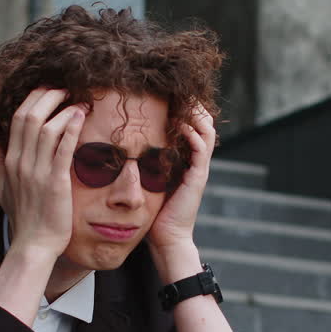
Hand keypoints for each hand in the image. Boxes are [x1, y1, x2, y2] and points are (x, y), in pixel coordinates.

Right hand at [0, 88, 86, 259]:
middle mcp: (20, 162)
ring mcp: (36, 172)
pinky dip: (71, 129)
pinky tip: (80, 117)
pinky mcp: (55, 182)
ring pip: (46, 128)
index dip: (33, 99)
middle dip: (48, 96)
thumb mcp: (2, 188)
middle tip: (65, 88)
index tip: (49, 90)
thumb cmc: (23, 217)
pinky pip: (62, 149)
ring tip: (79, 102)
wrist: (33, 244)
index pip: (17, 119)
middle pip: (30, 116)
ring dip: (64, 110)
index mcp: (9, 161)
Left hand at [147, 103, 215, 256]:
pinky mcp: (198, 177)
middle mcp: (196, 161)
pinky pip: (201, 148)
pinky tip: (180, 126)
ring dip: (196, 115)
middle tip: (178, 93)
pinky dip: (193, 134)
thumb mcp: (150, 180)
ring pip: (207, 131)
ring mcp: (199, 168)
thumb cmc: (154, 213)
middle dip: (194, 106)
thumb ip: (145, 164)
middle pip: (205, 123)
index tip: (168, 97)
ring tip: (182, 104)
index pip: (194, 126)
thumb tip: (123, 148)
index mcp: (186, 160)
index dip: (186, 109)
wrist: (166, 238)